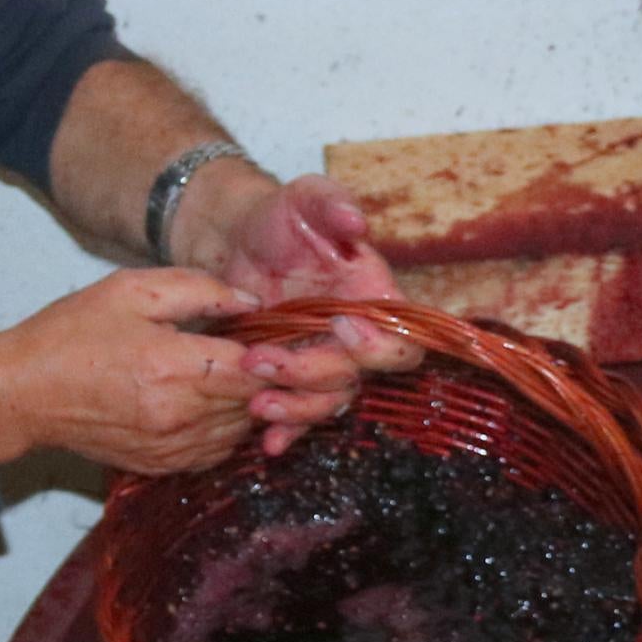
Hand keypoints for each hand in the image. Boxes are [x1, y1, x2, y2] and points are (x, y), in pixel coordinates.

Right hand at [0, 268, 284, 473]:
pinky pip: (217, 450)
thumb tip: (251, 300)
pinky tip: (214, 401)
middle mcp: (180, 415)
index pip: (259, 370)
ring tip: (242, 373)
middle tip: (273, 351)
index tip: (285, 335)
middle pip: (257, 403)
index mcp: (174, 367)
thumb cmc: (70, 335)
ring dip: (250, 404)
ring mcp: (172, 447)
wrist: (23, 394)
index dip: (281, 353)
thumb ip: (199, 290)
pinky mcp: (163, 465)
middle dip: (271, 379)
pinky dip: (227, 427)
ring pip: (242, 430)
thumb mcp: (132, 290)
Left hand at [174, 169, 423, 450]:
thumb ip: (332, 204)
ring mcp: (325, 360)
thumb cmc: (282, 217)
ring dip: (296, 408)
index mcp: (374, 296)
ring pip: (329, 400)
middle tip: (265, 360)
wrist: (239, 240)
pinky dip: (287, 432)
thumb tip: (356, 222)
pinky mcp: (293, 377)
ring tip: (256, 401)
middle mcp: (357, 336)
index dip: (380, 343)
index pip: (403, 336)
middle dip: (315, 373)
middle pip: (360, 376)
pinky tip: (268, 444)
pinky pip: (300, 414)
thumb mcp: (305, 197)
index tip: (341, 323)